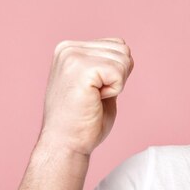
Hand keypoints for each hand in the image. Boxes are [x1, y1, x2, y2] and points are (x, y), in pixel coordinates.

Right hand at [38, 38, 133, 155]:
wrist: (65, 145)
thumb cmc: (82, 121)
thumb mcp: (96, 82)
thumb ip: (106, 63)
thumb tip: (125, 50)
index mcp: (70, 49)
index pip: (117, 44)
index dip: (116, 72)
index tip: (94, 90)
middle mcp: (68, 48)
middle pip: (123, 49)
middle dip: (118, 77)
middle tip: (93, 97)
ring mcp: (72, 56)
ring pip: (123, 59)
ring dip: (116, 84)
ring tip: (92, 99)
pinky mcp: (80, 68)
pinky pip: (119, 72)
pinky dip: (114, 90)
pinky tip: (94, 100)